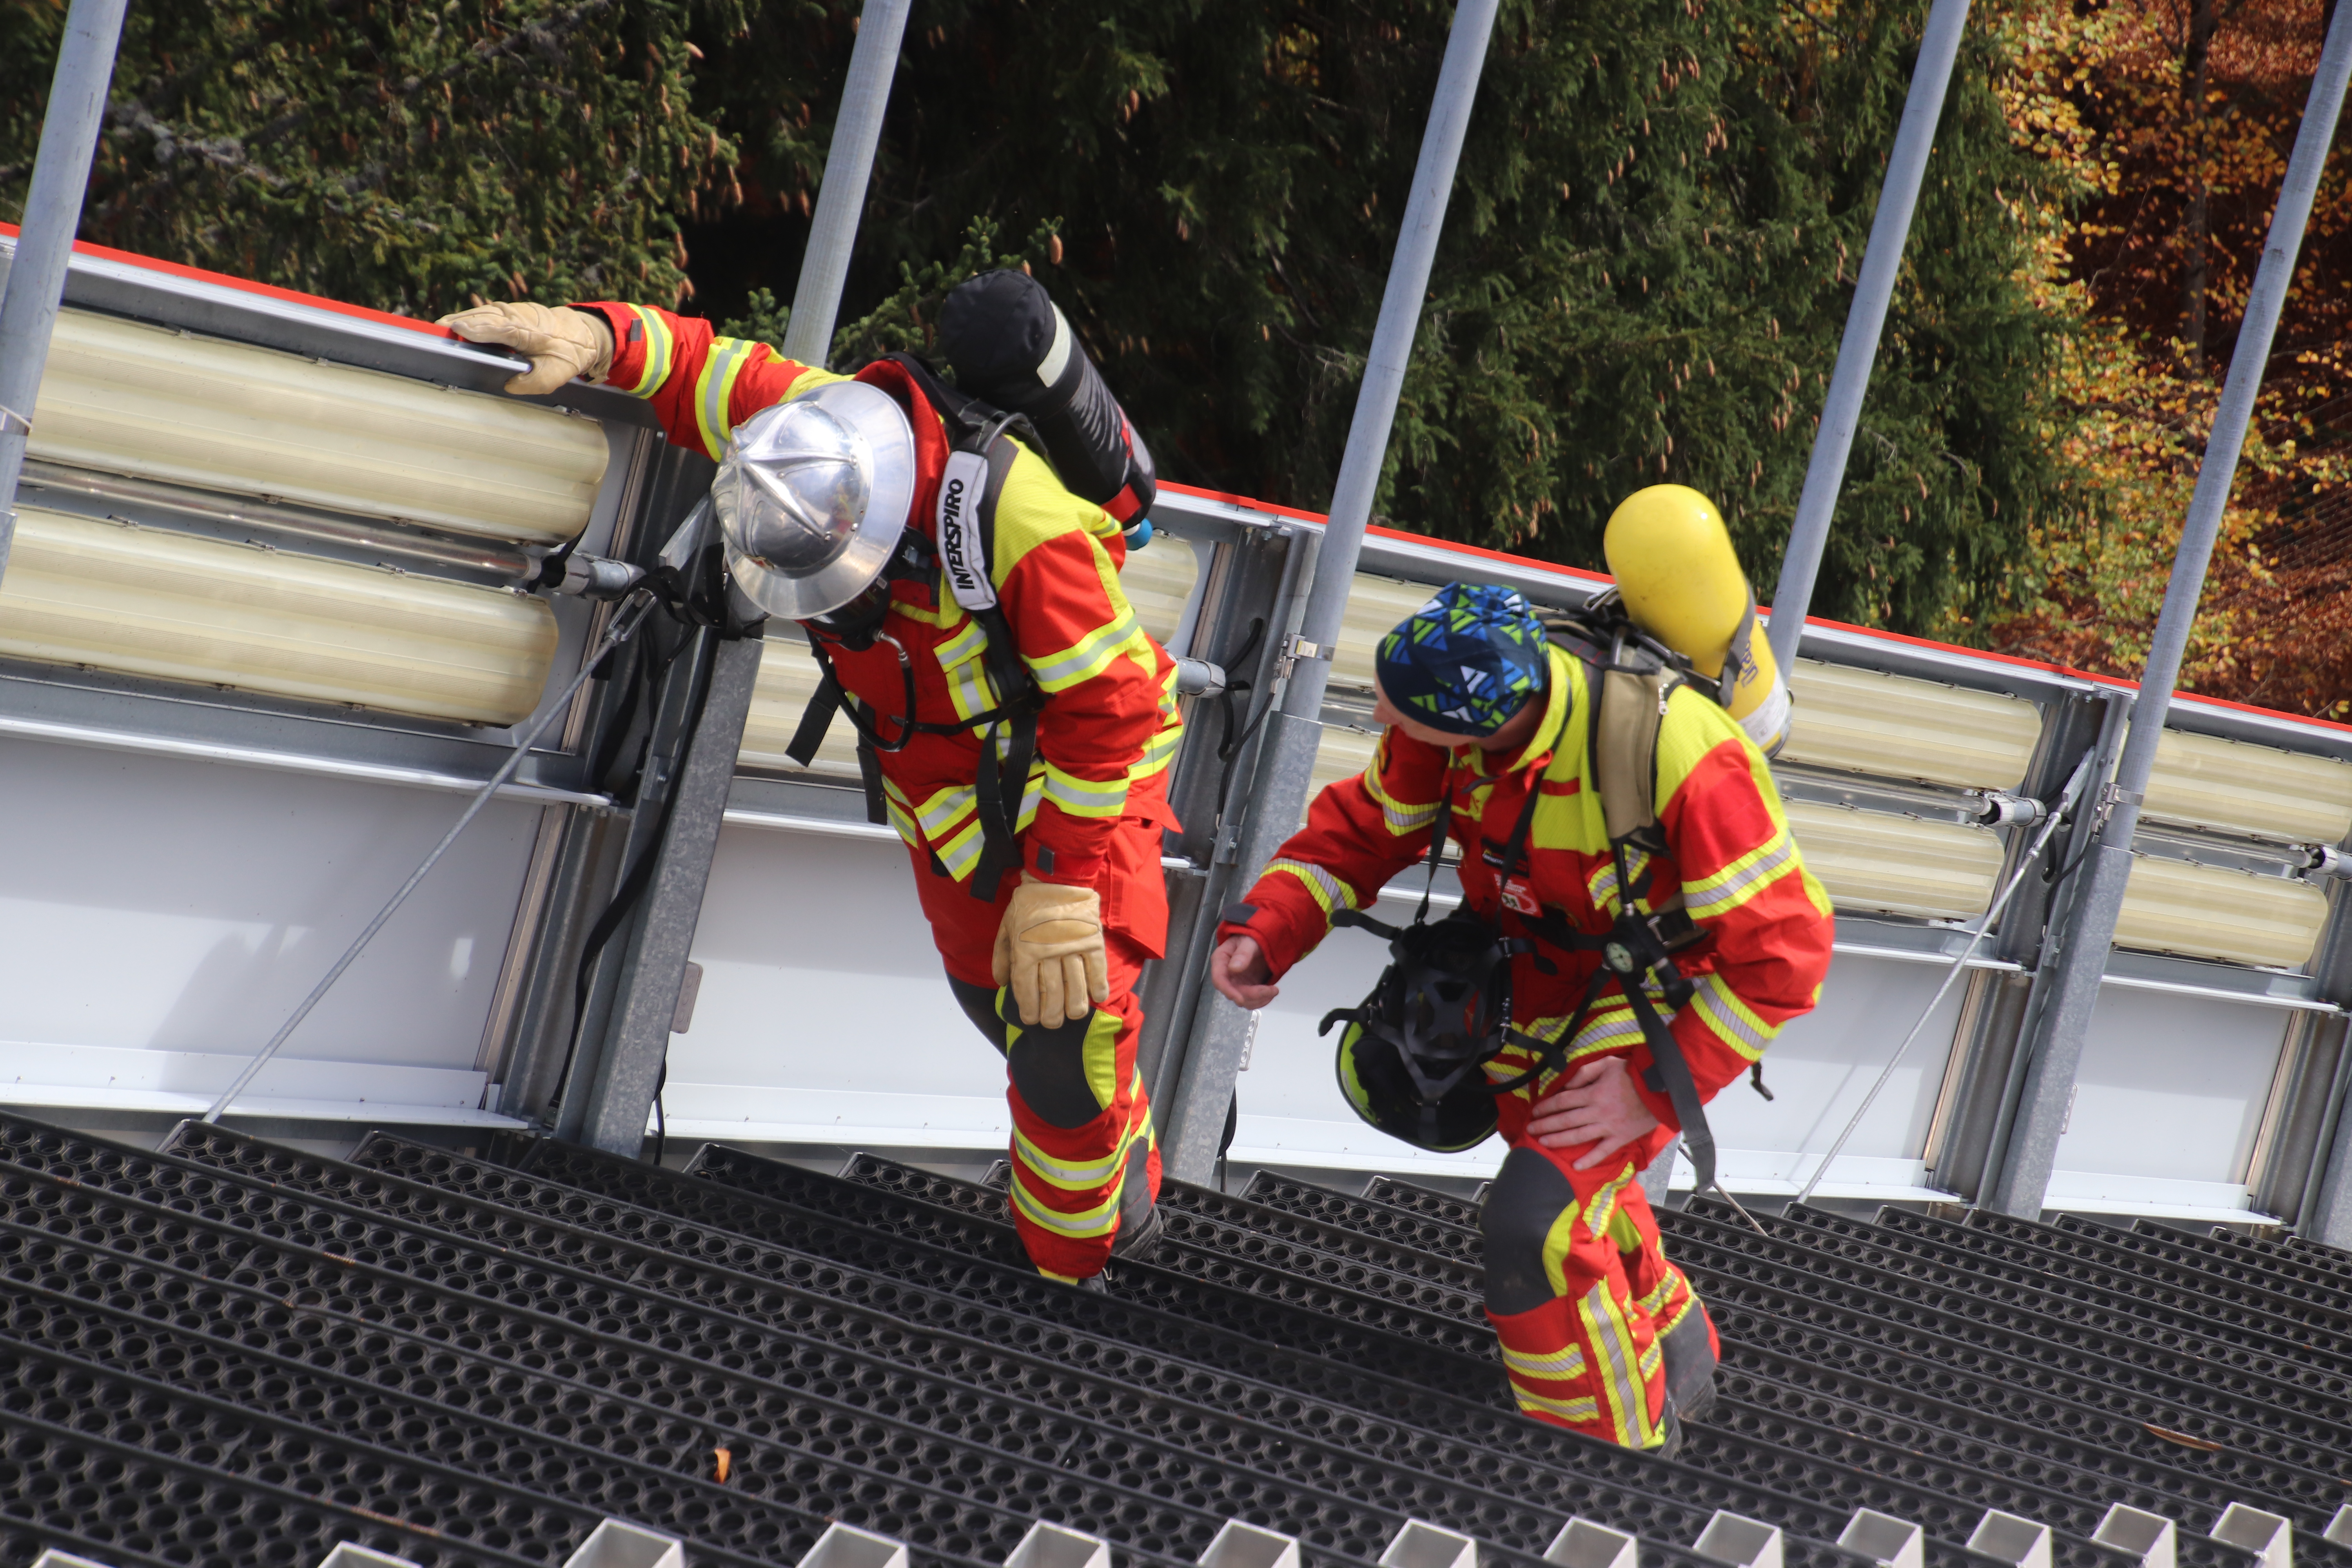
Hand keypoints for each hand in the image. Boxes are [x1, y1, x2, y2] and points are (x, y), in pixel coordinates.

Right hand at [436, 301, 613, 394]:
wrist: (579, 333)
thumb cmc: (565, 354)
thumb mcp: (555, 375)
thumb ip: (532, 383)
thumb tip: (507, 385)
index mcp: (532, 333)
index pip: (502, 329)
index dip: (480, 329)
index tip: (459, 330)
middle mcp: (520, 317)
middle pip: (486, 318)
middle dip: (462, 323)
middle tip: (437, 330)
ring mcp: (512, 311)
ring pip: (483, 313)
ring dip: (461, 319)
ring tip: (439, 328)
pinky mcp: (507, 311)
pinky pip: (485, 313)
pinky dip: (469, 318)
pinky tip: (454, 325)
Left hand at [993, 874, 1108, 1025]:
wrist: (1056, 877)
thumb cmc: (1028, 903)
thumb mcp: (1006, 926)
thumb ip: (1001, 955)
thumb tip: (1001, 982)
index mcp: (1025, 951)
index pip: (1027, 990)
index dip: (1029, 1009)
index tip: (1031, 1019)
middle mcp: (1048, 953)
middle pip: (1052, 994)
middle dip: (1051, 1015)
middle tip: (1052, 1023)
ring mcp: (1072, 948)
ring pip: (1076, 987)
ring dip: (1075, 1006)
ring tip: (1073, 1015)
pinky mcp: (1092, 940)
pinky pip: (1097, 969)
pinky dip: (1098, 986)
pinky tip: (1097, 998)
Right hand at [1209, 935, 1278, 1009]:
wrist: (1260, 940)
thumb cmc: (1251, 936)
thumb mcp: (1249, 941)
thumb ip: (1243, 953)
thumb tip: (1234, 968)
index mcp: (1221, 960)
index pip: (1219, 979)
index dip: (1228, 991)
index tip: (1240, 999)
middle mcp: (1226, 974)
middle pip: (1233, 993)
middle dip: (1252, 995)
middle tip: (1270, 991)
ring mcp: (1236, 982)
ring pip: (1243, 1000)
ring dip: (1259, 999)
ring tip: (1273, 990)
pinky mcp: (1246, 987)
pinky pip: (1251, 1000)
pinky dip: (1261, 1000)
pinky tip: (1271, 992)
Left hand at [1526, 1056, 1659, 1168]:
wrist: (1660, 1089)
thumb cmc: (1633, 1074)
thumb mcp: (1606, 1064)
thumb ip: (1584, 1073)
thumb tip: (1568, 1086)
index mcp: (1592, 1093)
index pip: (1562, 1101)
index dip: (1546, 1107)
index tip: (1535, 1111)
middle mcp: (1596, 1112)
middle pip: (1565, 1120)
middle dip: (1546, 1125)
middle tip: (1531, 1130)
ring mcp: (1608, 1127)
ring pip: (1578, 1136)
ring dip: (1558, 1140)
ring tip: (1543, 1143)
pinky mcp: (1620, 1138)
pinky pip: (1602, 1151)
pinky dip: (1589, 1160)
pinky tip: (1575, 1166)